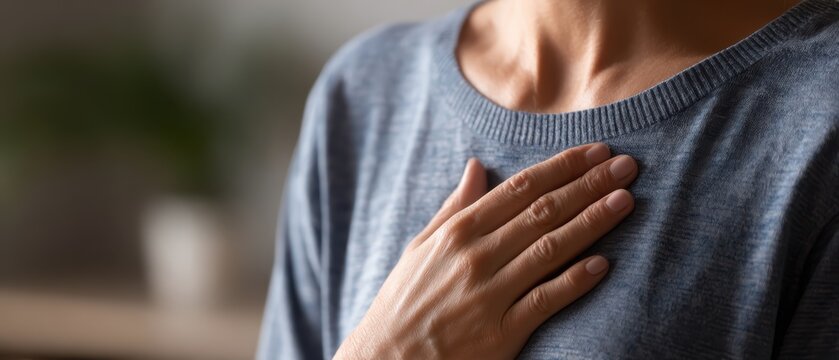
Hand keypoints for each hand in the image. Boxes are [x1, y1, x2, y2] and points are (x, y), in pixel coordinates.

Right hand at [334, 143, 637, 358]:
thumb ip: (454, 207)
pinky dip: (574, 282)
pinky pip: (544, 302)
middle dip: (588, 185)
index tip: (596, 151)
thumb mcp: (420, 247)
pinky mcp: (500, 335)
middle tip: (626, 166)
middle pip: (543, 212)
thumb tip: (477, 165)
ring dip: (591, 223)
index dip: (562, 167)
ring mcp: (489, 295)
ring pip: (550, 249)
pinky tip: (603, 264)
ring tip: (624, 201)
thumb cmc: (404, 302)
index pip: (520, 189)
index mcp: (457, 232)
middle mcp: (475, 257)